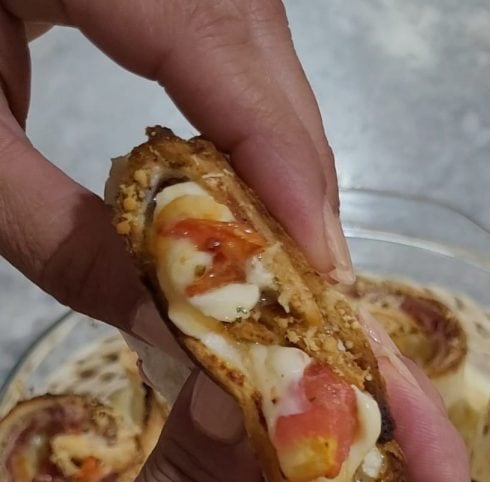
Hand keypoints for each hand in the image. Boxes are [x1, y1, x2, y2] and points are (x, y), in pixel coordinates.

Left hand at [0, 0, 352, 343]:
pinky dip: (246, 111)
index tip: (312, 247)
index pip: (202, 18)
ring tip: (290, 243)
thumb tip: (167, 324)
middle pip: (249, 20)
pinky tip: (249, 180)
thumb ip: (53, 233)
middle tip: (317, 273)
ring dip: (278, 140)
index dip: (270, 137)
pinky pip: (225, 27)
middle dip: (291, 154)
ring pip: (251, 23)